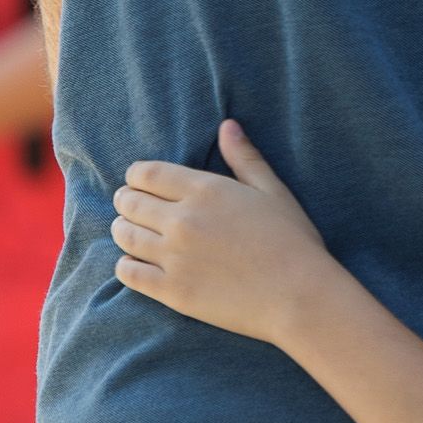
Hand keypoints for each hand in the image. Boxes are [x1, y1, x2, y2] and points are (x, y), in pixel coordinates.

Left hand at [113, 120, 340, 354]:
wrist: (300, 296)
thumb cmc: (292, 242)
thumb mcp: (273, 192)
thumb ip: (244, 158)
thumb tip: (227, 125)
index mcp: (205, 190)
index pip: (146, 173)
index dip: (136, 176)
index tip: (139, 182)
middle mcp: (182, 220)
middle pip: (130, 202)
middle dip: (126, 201)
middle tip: (131, 206)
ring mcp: (174, 256)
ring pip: (124, 235)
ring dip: (123, 230)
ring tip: (130, 232)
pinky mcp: (172, 291)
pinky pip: (128, 273)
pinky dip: (126, 265)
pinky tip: (136, 263)